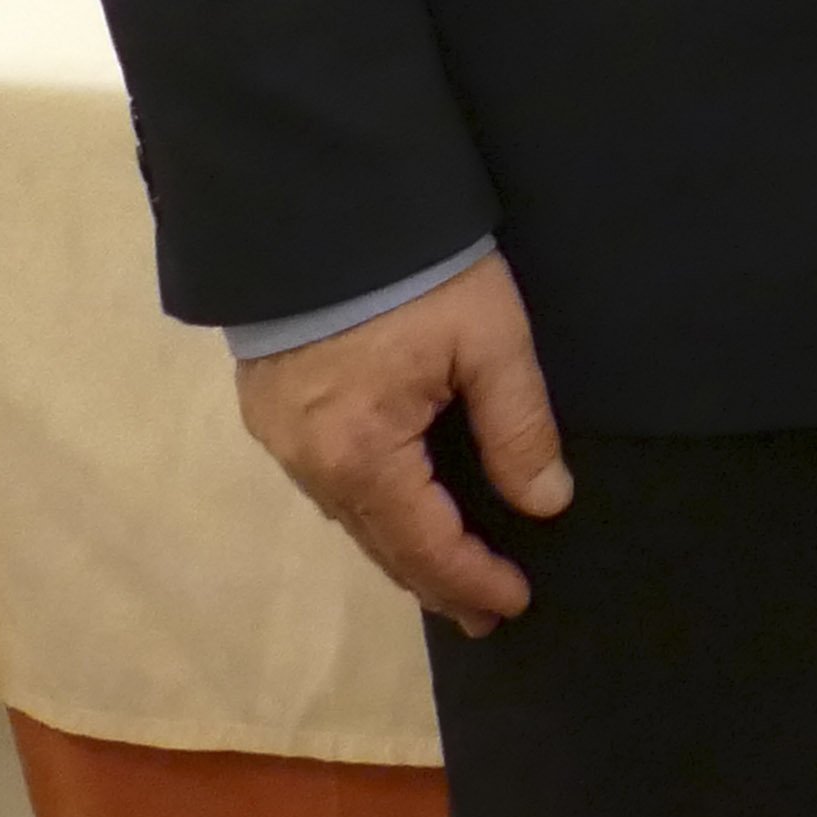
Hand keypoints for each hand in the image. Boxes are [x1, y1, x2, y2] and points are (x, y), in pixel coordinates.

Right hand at [232, 251, 571, 632]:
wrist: (320, 200)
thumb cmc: (417, 270)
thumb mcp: (489, 339)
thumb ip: (519, 426)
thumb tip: (546, 503)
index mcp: (362, 455)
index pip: (424, 544)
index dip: (471, 579)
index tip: (513, 604)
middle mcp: (310, 462)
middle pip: (380, 543)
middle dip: (436, 582)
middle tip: (482, 615)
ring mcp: (281, 436)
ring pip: (350, 516)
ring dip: (400, 548)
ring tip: (448, 574)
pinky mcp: (269, 407)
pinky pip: (327, 482)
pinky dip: (370, 508)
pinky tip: (396, 510)